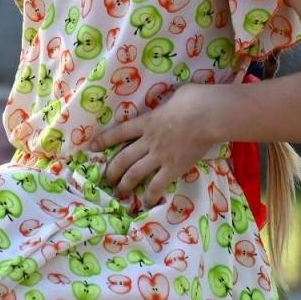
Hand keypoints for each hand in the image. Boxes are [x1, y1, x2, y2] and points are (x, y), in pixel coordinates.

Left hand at [89, 83, 221, 205]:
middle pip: (123, 158)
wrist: (209, 115)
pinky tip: (147, 203)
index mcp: (147, 121)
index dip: (104, 140)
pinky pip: (157, 185)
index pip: (120, 132)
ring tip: (119, 194)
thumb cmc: (195, 100)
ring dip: (124, 185)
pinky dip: (151, 195)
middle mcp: (148, 140)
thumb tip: (172, 103)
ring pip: (134, 173)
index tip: (92, 147)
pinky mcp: (173, 167)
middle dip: (112, 170)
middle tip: (106, 179)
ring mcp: (160, 155)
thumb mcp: (175, 96)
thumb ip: (168, 105)